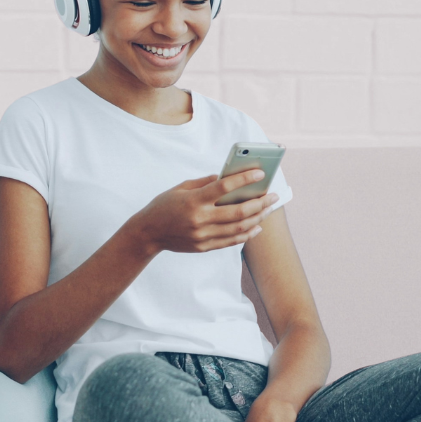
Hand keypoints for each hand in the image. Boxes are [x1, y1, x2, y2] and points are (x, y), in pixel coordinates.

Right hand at [133, 168, 278, 255]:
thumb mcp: (181, 188)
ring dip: (257, 218)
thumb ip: (204, 182)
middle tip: (273, 195)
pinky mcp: (204, 247)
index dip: (244, 180)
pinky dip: (246, 234)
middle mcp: (200, 219)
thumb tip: (228, 177)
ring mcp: (202, 236)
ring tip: (268, 208)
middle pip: (238, 212)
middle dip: (259, 203)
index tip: (260, 174)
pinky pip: (231, 241)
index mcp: (193, 200)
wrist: (147, 233)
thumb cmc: (164, 205)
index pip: (223, 187)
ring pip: (238, 229)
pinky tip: (257, 226)